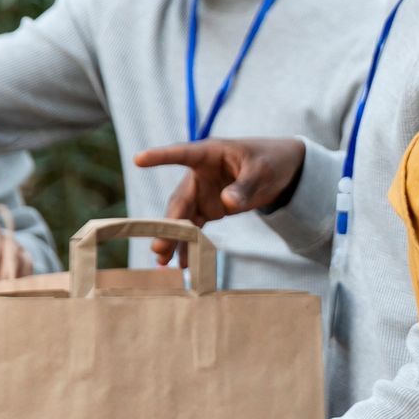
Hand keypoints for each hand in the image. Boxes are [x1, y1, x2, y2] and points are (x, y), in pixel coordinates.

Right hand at [132, 137, 306, 264]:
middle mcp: (199, 175)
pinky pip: (194, 229)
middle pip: (179, 200)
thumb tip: (226, 204)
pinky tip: (183, 264)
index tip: (139, 159)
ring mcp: (202, 193)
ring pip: (182, 219)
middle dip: (168, 225)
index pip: (182, 154)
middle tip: (158, 247)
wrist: (280, 171)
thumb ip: (244, 186)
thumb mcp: (261, 171)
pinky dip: (189, 246)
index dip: (160, 156)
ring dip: (173, 240)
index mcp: (209, 154)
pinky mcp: (208, 208)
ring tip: (163, 262)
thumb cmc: (269, 160)